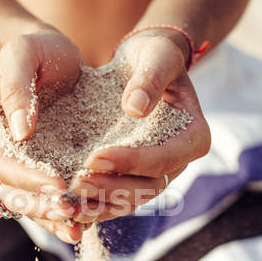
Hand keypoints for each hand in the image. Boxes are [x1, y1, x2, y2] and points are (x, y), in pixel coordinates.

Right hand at [0, 26, 84, 242]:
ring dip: (51, 217)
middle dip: (41, 206)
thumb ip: (16, 88)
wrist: (53, 52)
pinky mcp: (42, 164)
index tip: (60, 186)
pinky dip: (63, 209)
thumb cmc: (35, 48)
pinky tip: (86, 222)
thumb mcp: (23, 53)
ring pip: (29, 199)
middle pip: (13, 189)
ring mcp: (20, 159)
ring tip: (79, 228)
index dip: (28, 178)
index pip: (2, 162)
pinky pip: (47, 193)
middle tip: (73, 214)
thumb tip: (20, 132)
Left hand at [69, 30, 210, 218]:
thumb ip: (150, 79)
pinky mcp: (134, 176)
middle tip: (76, 182)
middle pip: (147, 187)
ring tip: (67, 198)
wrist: (145, 64)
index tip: (95, 156)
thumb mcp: (157, 57)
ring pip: (131, 199)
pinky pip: (116, 198)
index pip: (164, 159)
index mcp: (194, 137)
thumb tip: (135, 108)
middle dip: (111, 187)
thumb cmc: (155, 56)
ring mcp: (156, 173)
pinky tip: (67, 204)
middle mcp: (178, 162)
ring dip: (100, 202)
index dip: (131, 162)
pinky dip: (94, 204)